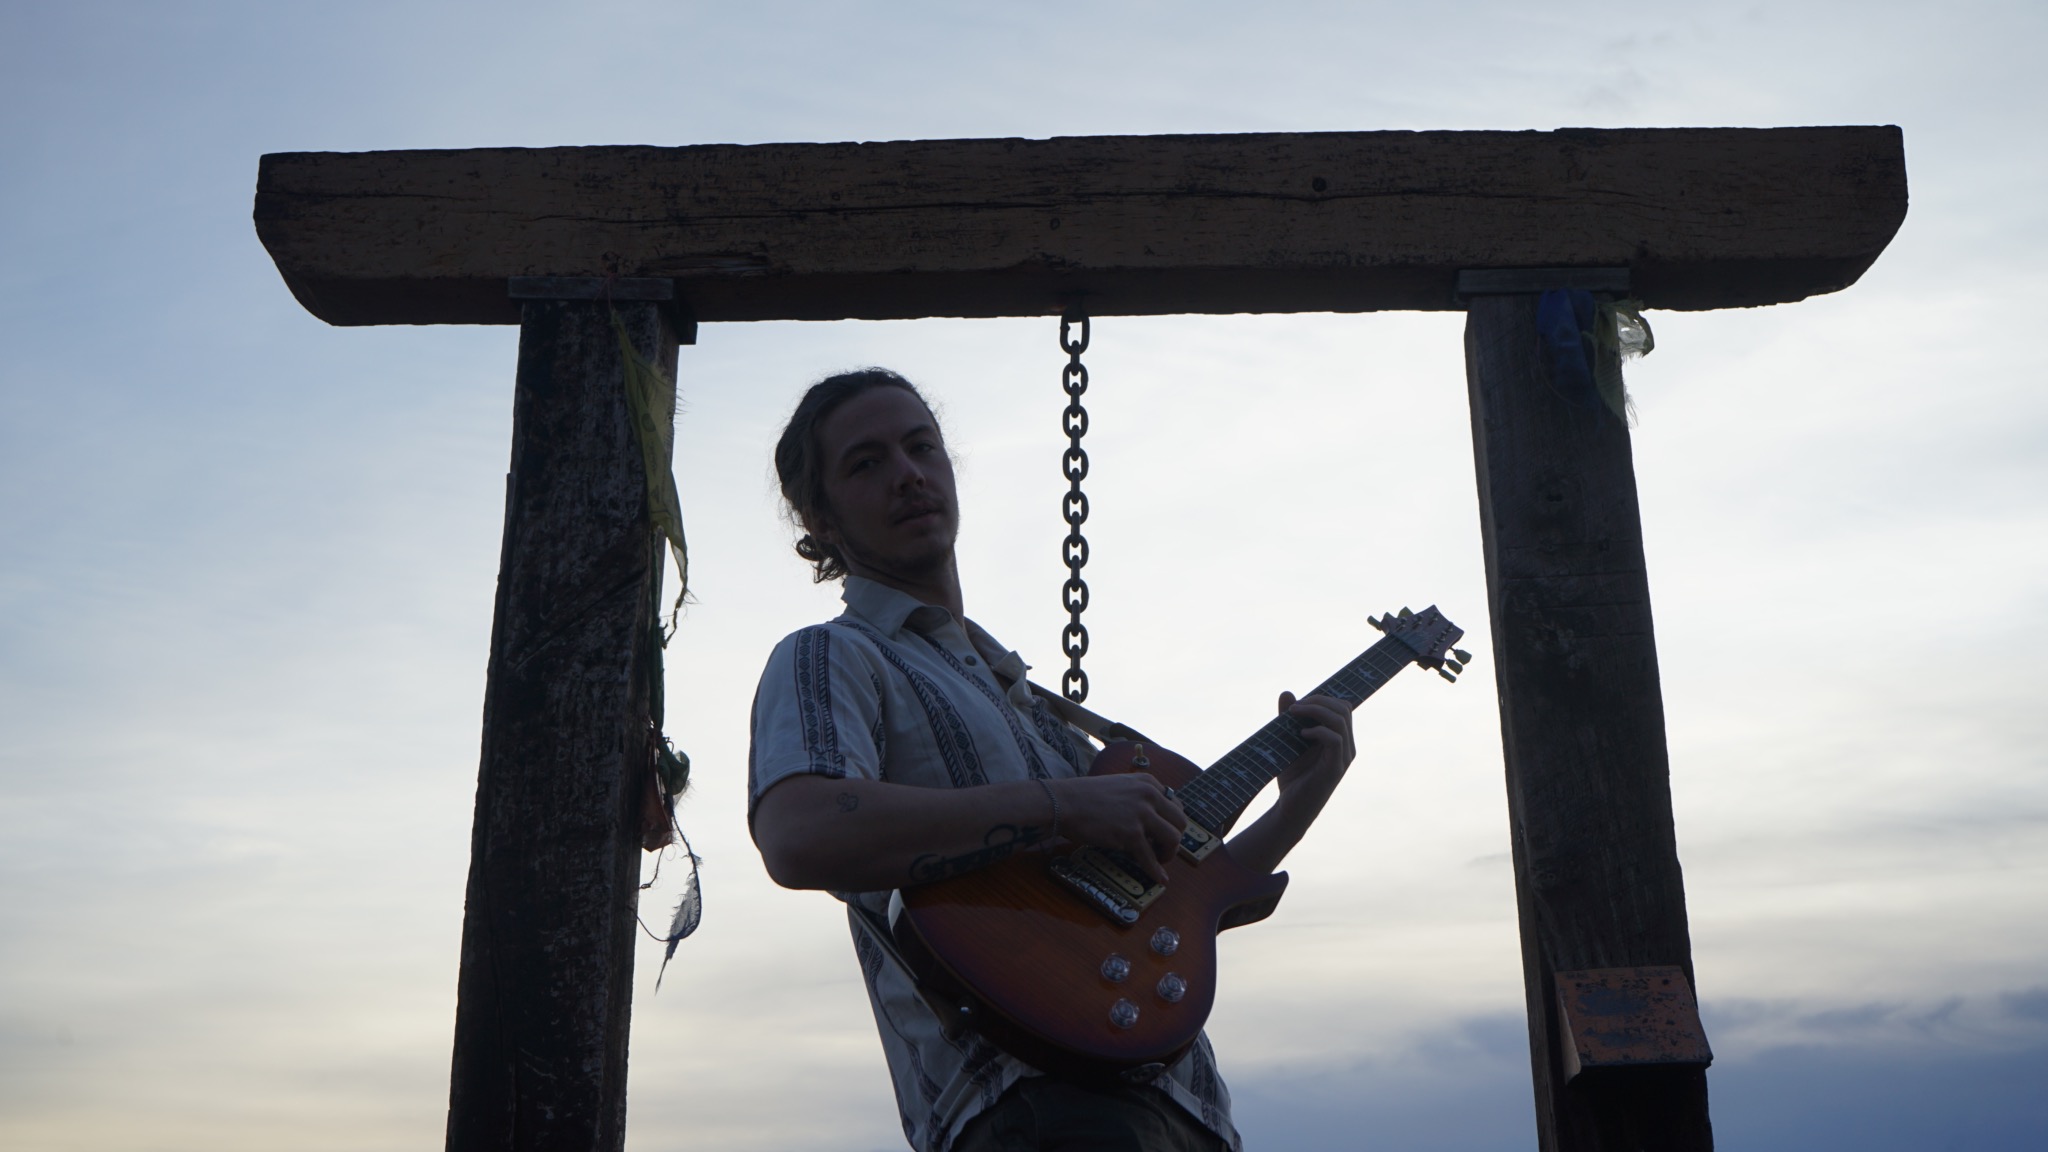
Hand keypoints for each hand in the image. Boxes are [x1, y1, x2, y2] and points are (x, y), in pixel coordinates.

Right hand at [1049, 773, 1187, 884]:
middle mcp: (1149, 795)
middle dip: (1175, 839)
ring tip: (1159, 860)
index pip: (1175, 805)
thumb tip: (1149, 820)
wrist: (1064, 802)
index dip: (1171, 823)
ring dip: (1169, 853)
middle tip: (1163, 849)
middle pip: (1180, 822)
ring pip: (1173, 838)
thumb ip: (1137, 797)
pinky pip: (1150, 857)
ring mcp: (1141, 814)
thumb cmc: (1085, 796)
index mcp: (1148, 783)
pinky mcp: (1131, 834)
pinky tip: (1160, 879)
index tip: (1164, 833)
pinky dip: (1156, 871)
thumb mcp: (1119, 786)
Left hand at [1275, 691, 1356, 802]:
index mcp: (1341, 739)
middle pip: (1344, 708)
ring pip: (1341, 720)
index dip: (1323, 699)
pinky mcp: (1334, 769)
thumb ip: (1289, 719)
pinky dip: (1318, 731)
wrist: (1290, 809)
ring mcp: (1343, 758)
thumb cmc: (1292, 777)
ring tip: (1294, 714)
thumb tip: (1287, 693)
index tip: (1298, 704)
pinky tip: (1301, 735)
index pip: (1343, 707)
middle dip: (1318, 701)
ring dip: (1316, 711)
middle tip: (1294, 708)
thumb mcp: (1287, 741)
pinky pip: (1335, 740)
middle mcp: (1347, 747)